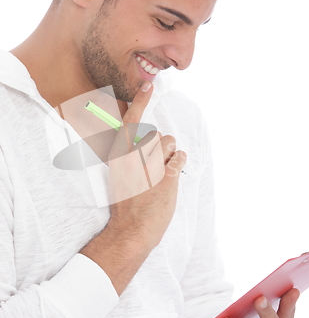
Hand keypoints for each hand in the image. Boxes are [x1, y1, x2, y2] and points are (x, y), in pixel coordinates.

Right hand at [80, 82, 186, 294]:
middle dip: (159, 145)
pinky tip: (172, 173)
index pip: (129, 121)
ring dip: (170, 152)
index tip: (148, 87)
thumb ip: (128, 156)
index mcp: (118, 155)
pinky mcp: (166, 175)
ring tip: (161, 170)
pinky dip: (179, 162)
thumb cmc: (125, 204)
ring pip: (170, 141)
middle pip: (155, 133)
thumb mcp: (119, 175)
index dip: (140, 101)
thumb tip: (145, 140)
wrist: (131, 230)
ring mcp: (150, 165)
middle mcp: (133, 156)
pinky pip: (180, 156)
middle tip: (153, 165)